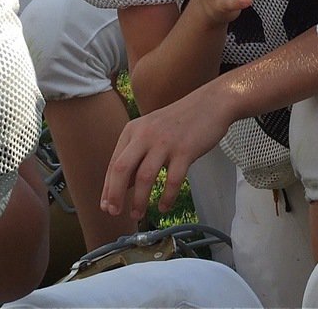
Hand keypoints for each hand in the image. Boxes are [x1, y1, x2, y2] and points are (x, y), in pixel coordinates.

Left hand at [101, 87, 232, 219]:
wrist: (210, 103)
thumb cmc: (180, 120)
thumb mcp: (151, 130)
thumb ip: (136, 153)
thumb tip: (123, 185)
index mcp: (133, 130)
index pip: (114, 163)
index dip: (108, 187)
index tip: (106, 206)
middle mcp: (145, 134)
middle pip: (122, 169)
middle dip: (115, 195)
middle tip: (114, 212)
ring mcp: (165, 142)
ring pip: (144, 177)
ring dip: (139, 200)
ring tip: (138, 214)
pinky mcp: (185, 150)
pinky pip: (172, 180)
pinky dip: (166, 198)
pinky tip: (164, 207)